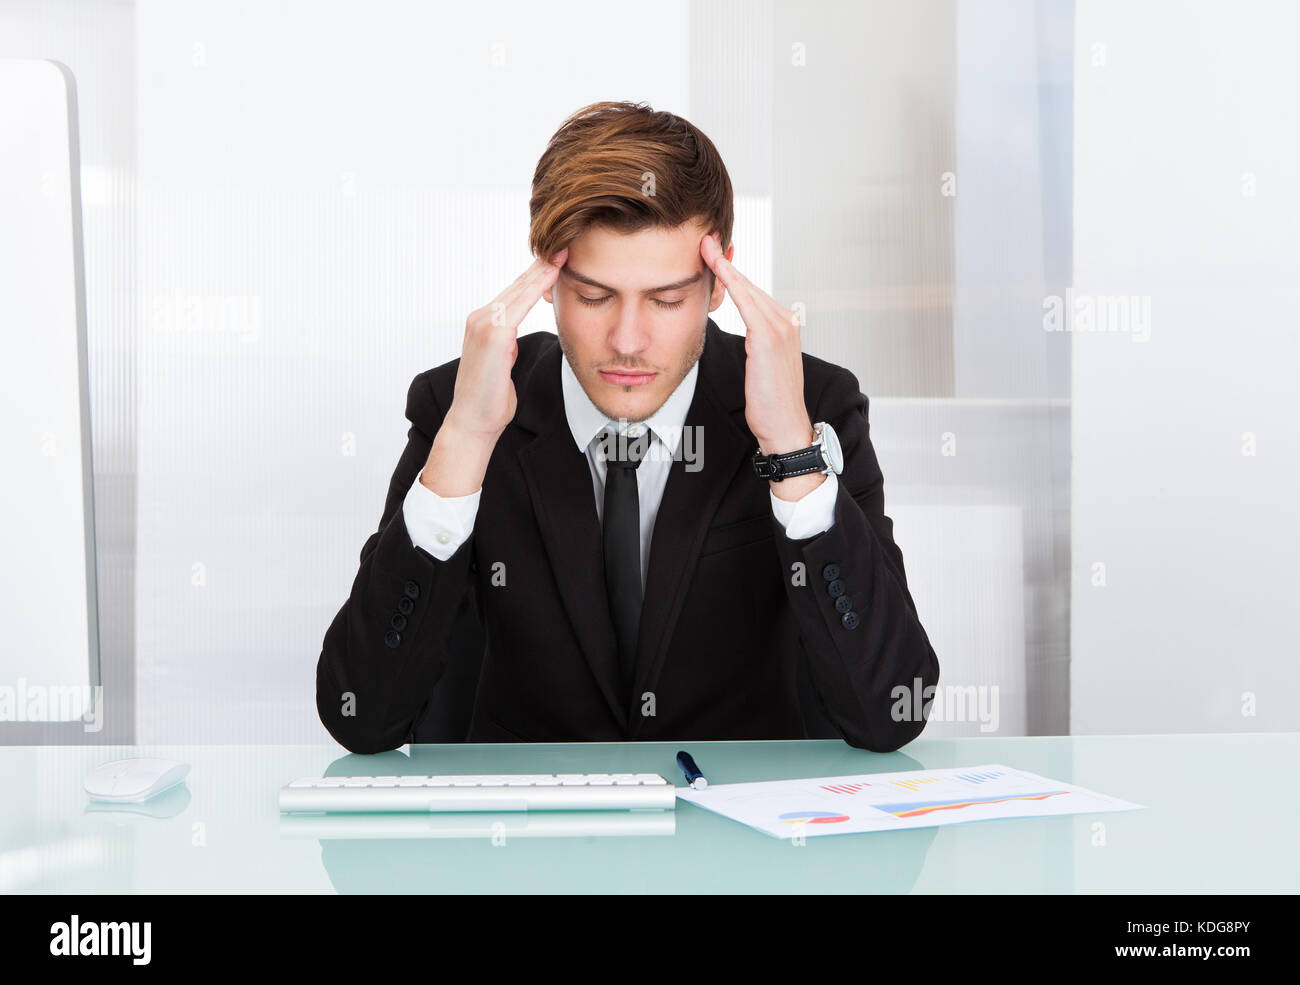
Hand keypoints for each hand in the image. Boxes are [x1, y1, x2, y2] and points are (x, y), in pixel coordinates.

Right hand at [445, 248, 567, 443]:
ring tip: (563, 251)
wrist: (473, 422)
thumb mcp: (501, 365)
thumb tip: (513, 340)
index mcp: (484, 323)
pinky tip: (552, 274)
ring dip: (542, 269)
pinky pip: (519, 304)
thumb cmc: (489, 399)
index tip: (558, 259)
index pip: (515, 293)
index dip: (536, 275)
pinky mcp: (493, 334)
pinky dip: (536, 287)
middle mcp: (481, 317)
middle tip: (566, 244)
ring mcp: (484, 323)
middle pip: (518, 285)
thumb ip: (506, 346)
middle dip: (542, 264)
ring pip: (519, 289)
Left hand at [699, 233, 812, 454]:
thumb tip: (742, 335)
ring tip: (705, 246)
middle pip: (750, 285)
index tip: (711, 253)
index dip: (731, 272)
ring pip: (748, 289)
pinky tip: (716, 268)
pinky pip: (747, 302)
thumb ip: (754, 344)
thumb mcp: (760, 367)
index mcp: (784, 327)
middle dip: (725, 261)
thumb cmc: (769, 403)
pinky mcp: (770, 338)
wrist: (784, 427)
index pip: (753, 293)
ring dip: (725, 266)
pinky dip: (732, 282)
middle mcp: (786, 322)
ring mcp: (781, 328)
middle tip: (704, 239)